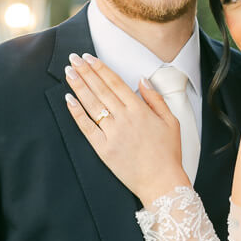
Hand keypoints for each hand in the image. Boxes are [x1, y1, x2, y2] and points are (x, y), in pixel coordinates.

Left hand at [64, 52, 189, 204]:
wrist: (161, 182)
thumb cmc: (168, 153)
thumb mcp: (171, 122)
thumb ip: (155, 99)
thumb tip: (142, 80)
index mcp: (140, 110)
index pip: (115, 83)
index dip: (101, 69)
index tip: (90, 58)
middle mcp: (124, 119)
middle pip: (100, 89)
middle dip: (85, 72)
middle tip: (73, 59)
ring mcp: (112, 134)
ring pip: (92, 104)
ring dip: (79, 87)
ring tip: (69, 73)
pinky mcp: (103, 149)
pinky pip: (87, 127)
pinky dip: (77, 113)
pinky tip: (69, 100)